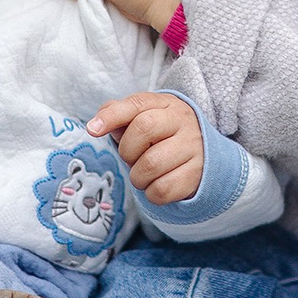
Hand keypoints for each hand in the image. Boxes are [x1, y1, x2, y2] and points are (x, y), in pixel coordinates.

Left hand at [88, 92, 203, 205]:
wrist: (204, 156)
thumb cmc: (162, 136)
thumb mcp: (143, 118)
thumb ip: (118, 115)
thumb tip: (95, 126)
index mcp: (167, 104)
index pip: (136, 104)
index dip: (112, 116)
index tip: (93, 130)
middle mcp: (183, 122)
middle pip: (143, 129)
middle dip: (127, 150)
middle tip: (132, 158)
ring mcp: (193, 148)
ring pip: (151, 164)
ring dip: (137, 176)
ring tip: (144, 174)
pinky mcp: (196, 175)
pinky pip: (162, 189)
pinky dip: (151, 193)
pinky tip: (157, 184)